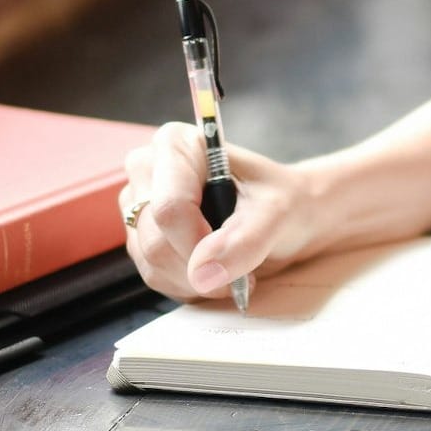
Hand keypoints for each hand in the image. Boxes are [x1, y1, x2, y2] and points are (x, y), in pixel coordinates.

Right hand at [118, 123, 320, 302]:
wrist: (291, 217)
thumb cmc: (284, 201)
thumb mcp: (278, 213)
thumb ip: (244, 239)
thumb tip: (203, 272)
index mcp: (177, 145)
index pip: (169, 207)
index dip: (198, 243)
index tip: (233, 255)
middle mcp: (149, 170)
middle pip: (156, 240)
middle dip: (201, 266)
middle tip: (241, 266)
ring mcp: (140, 205)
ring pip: (152, 264)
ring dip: (197, 280)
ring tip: (232, 266)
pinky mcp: (141, 237)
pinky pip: (155, 276)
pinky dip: (189, 285)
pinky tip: (214, 270)